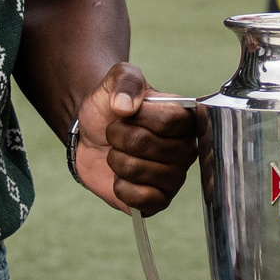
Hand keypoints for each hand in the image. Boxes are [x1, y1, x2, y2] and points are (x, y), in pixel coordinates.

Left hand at [78, 63, 200, 214]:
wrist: (91, 134)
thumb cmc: (111, 105)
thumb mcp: (117, 78)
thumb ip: (125, 79)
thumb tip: (125, 107)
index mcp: (186, 119)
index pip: (168, 121)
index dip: (137, 116)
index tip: (125, 111)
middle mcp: (187, 149)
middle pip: (148, 145)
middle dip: (118, 137)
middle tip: (116, 134)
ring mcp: (175, 177)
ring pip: (138, 171)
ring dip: (115, 160)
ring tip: (118, 153)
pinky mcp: (159, 201)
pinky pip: (140, 199)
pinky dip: (120, 188)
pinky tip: (120, 178)